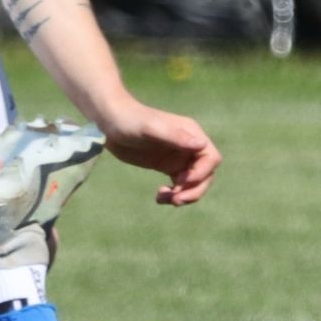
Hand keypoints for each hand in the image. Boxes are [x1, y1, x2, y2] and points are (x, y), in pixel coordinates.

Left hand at [98, 101, 220, 205]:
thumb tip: (201, 145)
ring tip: (165, 199)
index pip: (211, 158)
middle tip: (175, 200)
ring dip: (184, 195)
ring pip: (193, 183)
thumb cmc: (130, 120)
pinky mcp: (167, 166)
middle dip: (194, 190)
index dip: (201, 173)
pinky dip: (174, 194)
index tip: (181, 180)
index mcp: (190, 134)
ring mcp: (179, 157)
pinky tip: (159, 197)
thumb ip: (175, 137)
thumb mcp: (151, 128)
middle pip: (205, 174)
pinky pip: (179, 185)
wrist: (110, 122)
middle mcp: (188, 146)